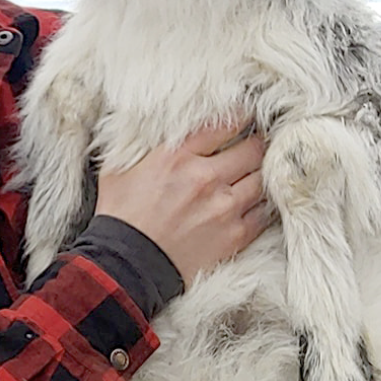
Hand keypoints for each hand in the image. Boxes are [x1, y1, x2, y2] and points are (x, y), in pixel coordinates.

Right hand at [94, 118, 267, 280]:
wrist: (126, 265)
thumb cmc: (119, 216)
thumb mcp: (117, 170)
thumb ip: (136, 146)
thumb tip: (139, 128)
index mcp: (177, 156)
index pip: (223, 125)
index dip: (239, 116)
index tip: (244, 115)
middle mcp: (206, 177)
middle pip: (252, 149)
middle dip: (256, 142)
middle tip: (256, 142)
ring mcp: (224, 207)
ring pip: (262, 178)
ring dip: (261, 172)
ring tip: (257, 170)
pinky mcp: (234, 234)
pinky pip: (263, 212)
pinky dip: (262, 204)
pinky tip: (256, 200)